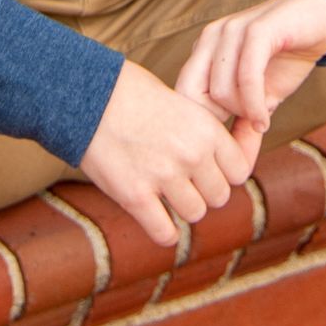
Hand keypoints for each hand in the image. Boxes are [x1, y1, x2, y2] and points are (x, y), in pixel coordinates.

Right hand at [81, 59, 259, 248]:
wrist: (85, 93)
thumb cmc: (129, 92)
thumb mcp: (178, 102)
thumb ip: (201, 133)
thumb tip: (215, 161)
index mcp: (206, 128)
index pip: (240, 170)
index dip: (225, 173)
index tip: (210, 171)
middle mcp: (191, 154)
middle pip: (219, 196)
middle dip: (202, 190)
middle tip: (181, 179)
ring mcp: (164, 177)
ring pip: (194, 214)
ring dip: (181, 207)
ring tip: (162, 191)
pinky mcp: (135, 196)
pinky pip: (165, 233)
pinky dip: (162, 231)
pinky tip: (153, 217)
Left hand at [174, 0, 325, 137]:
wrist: (323, 17)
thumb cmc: (288, 57)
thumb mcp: (263, 98)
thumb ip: (245, 127)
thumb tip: (237, 169)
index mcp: (204, 52)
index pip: (183, 98)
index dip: (202, 129)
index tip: (226, 151)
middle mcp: (211, 39)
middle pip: (193, 97)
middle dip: (217, 126)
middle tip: (242, 136)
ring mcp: (231, 31)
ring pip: (220, 90)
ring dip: (243, 113)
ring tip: (261, 117)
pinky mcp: (257, 30)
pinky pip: (246, 76)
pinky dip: (255, 103)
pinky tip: (266, 116)